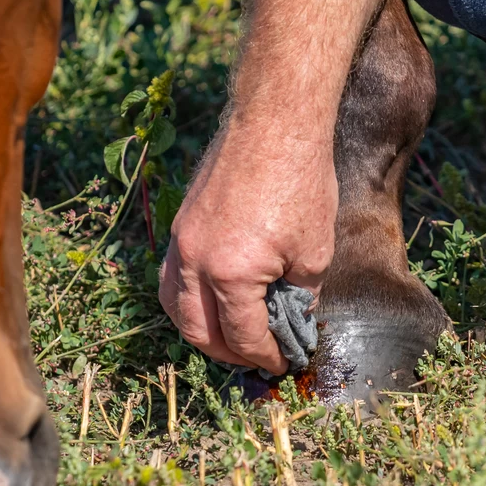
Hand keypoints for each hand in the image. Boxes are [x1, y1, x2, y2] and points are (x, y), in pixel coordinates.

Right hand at [159, 118, 336, 373]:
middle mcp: (194, 261)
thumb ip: (299, 295)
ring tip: (231, 337)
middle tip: (257, 358)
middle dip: (229, 354)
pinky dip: (189, 300)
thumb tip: (291, 318)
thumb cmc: (301, 181)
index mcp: (231, 274)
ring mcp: (180, 242)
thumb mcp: (314, 252)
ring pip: (175, 307)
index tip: (285, 362)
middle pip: (199, 331)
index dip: (267, 356)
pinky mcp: (180, 225)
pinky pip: (171, 278)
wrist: (274, 123)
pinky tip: (213, 301)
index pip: (244, 336)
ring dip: (202, 331)